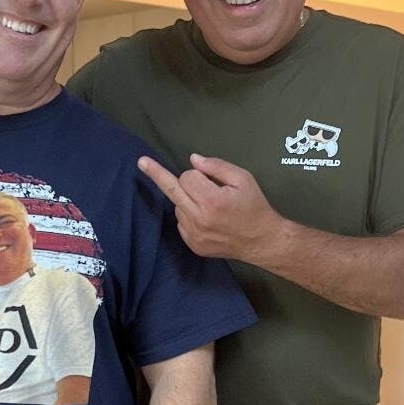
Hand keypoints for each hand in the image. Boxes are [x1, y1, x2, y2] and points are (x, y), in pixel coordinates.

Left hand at [138, 152, 280, 263]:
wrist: (262, 241)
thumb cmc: (254, 206)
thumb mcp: (243, 178)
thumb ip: (216, 166)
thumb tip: (192, 159)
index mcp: (211, 201)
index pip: (187, 177)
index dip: (198, 174)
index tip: (207, 176)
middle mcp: (198, 219)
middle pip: (172, 190)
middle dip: (157, 174)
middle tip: (141, 161)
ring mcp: (193, 235)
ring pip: (178, 206)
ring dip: (188, 200)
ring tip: (211, 206)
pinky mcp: (192, 245)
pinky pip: (181, 222)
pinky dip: (189, 215)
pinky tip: (207, 219)